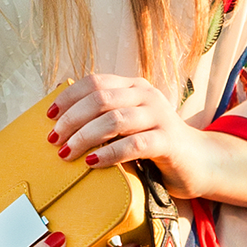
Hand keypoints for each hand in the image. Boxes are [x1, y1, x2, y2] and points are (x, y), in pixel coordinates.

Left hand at [46, 72, 246, 209]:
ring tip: (66, 153)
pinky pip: (133, 144)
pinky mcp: (168, 141)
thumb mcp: (129, 125)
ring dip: (84, 137)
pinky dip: (108, 154)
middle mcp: (146, 96)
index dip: (68, 97)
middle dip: (71, 119)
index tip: (48, 117)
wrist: (199, 163)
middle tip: (54, 140)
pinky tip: (92, 163)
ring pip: (113, 119)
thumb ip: (105, 117)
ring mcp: (159, 116)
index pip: (94, 82)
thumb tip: (61, 123)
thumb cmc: (155, 146)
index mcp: (134, 87)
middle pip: (99, 99)